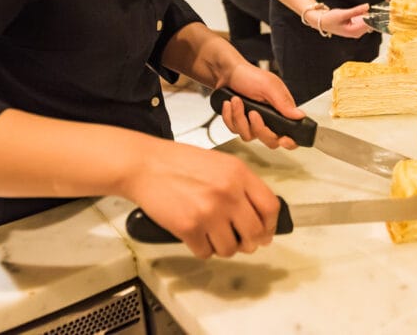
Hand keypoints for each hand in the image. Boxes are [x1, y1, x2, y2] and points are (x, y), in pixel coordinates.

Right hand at [126, 139, 279, 258]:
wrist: (145, 165)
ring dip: (223, 247)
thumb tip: (258, 219)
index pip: (270, 207)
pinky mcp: (189, 227)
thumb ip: (242, 186)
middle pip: (255, 233)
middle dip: (249, 242)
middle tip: (240, 241)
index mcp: (239, 174)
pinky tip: (195, 235)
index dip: (270, 225)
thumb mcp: (220, 164)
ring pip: (230, 249)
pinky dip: (201, 248)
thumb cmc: (180, 163)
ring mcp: (209, 212)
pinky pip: (205, 252)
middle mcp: (229, 193)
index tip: (265, 233)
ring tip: (212, 235)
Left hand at [217, 61, 302, 145]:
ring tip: (237, 100)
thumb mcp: (269, 86)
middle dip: (259, 128)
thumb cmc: (249, 75)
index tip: (284, 140)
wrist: (226, 72)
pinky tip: (230, 104)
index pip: (291, 133)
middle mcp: (269, 119)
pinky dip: (229, 116)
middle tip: (253, 113)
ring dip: (239, 117)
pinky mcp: (239, 123)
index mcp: (281, 110)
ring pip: (248, 136)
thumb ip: (283, 102)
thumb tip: (300, 116)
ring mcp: (253, 123)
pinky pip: (234, 130)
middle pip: (270, 141)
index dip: (290, 141)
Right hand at [316, 3, 370, 38]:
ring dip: (368, 15)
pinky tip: (361, 12)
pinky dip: (364, 16)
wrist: (322, 21)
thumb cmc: (330, 19)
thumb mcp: (343, 13)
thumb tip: (367, 6)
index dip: (373, 17)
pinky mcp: (355, 27)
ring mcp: (356, 31)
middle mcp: (356, 33)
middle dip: (371, 16)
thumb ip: (356, 10)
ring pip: (367, 22)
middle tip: (370, 7)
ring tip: (365, 9)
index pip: (369, 24)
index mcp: (353, 32)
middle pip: (370, 24)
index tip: (375, 9)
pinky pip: (364, 21)